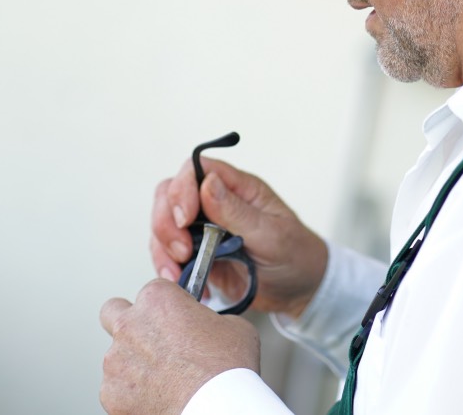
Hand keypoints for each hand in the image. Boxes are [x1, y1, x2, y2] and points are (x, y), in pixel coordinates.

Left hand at [99, 278, 258, 414]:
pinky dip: (132, 393)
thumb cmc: (224, 368)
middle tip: (149, 337)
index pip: (152, 291)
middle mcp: (130, 325)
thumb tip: (208, 328)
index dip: (166, 306)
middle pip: (113, 312)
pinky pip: (117, 389)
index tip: (174, 318)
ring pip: (116, 356)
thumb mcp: (232, 325)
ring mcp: (116, 361)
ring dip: (133, 363)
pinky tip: (157, 396)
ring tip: (163, 378)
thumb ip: (208, 319)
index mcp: (157, 300)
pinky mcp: (111, 393)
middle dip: (129, 322)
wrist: (215, 407)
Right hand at [150, 157, 327, 319]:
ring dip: (163, 248)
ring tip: (177, 273)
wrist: (299, 291)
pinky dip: (168, 268)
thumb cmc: (295, 255)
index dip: (182, 189)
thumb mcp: (272, 235)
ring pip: (163, 225)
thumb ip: (237, 211)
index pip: (196, 170)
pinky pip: (167, 253)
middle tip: (182, 251)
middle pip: (170, 195)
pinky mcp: (196, 253)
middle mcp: (216, 202)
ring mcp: (203, 228)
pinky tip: (183, 283)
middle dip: (166, 222)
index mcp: (239, 188)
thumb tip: (207, 182)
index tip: (184, 219)